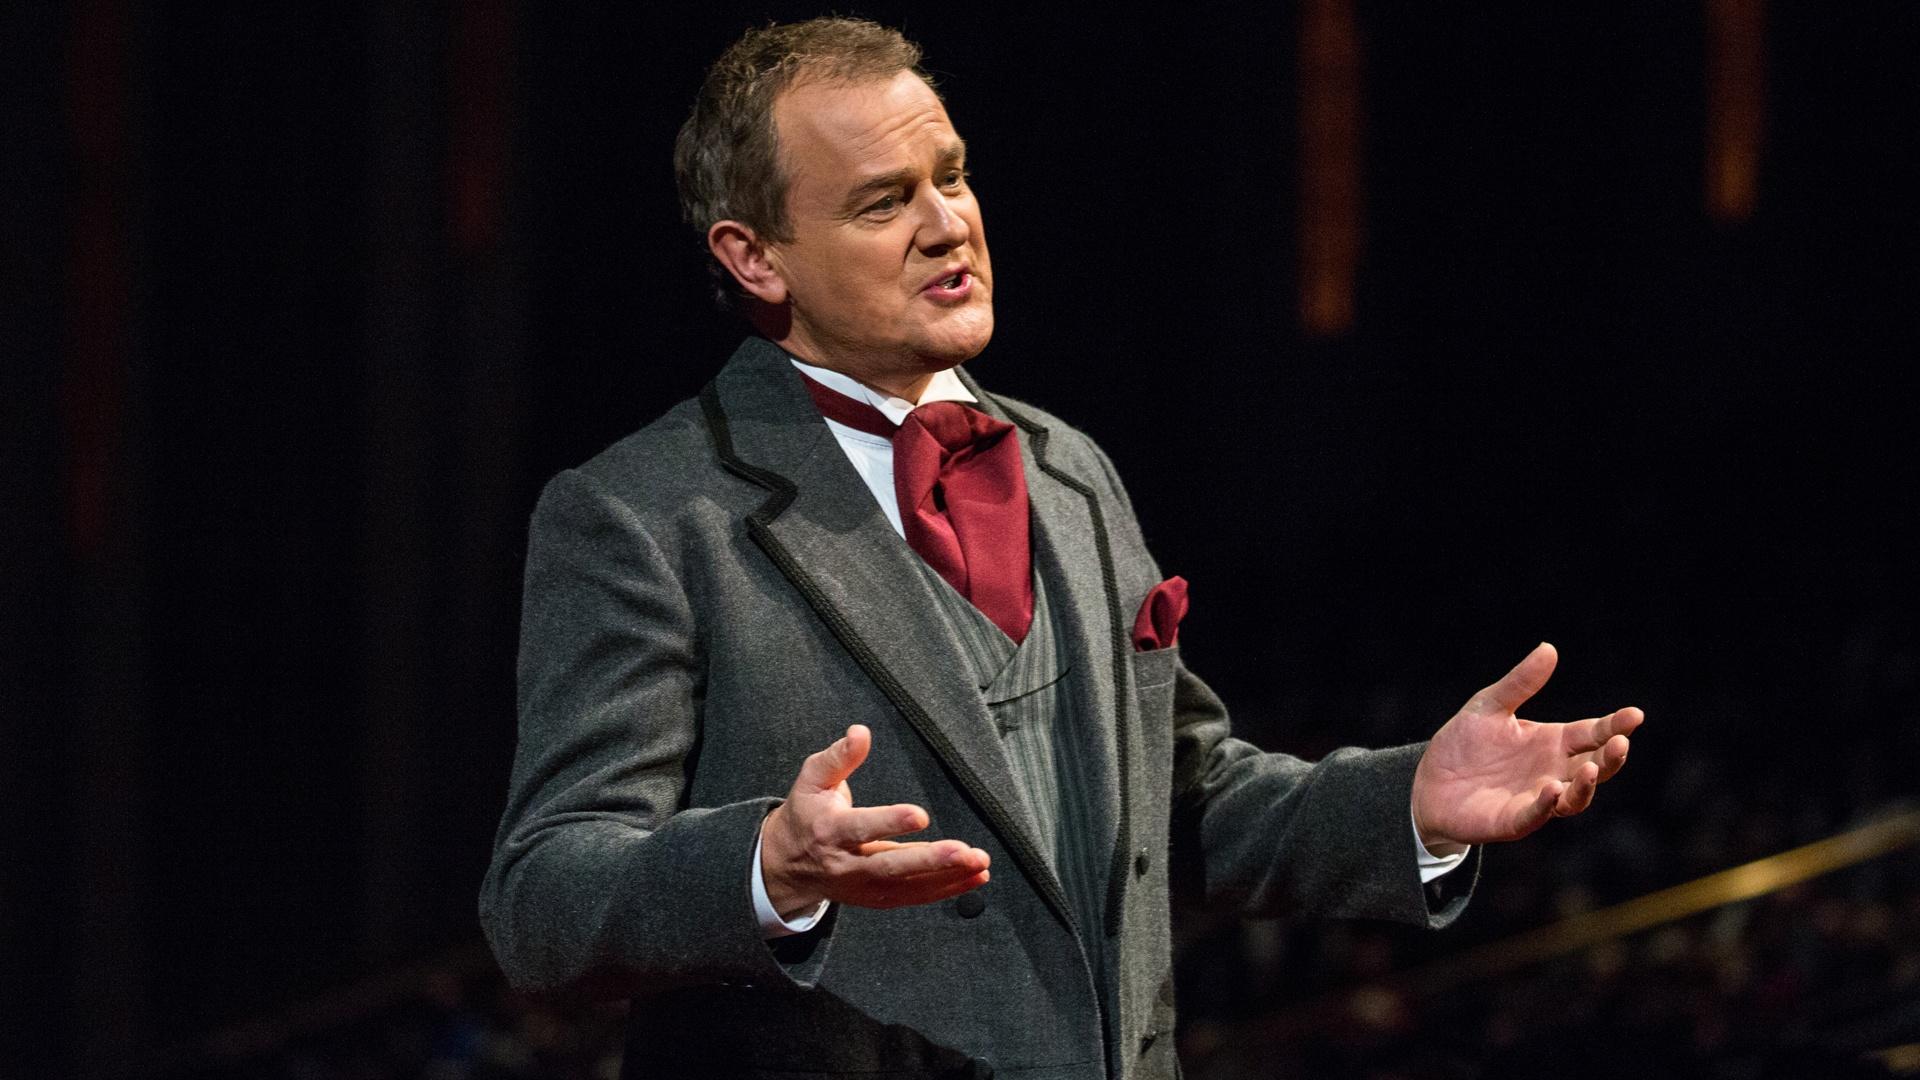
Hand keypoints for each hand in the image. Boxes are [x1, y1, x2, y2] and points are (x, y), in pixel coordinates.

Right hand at [760, 725, 990, 918]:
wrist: (786, 865)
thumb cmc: (806, 813)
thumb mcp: (813, 779)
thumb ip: (839, 757)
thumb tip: (861, 731)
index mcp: (830, 830)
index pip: (862, 827)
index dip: (890, 822)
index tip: (921, 815)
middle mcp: (846, 863)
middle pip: (890, 866)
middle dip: (929, 860)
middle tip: (963, 851)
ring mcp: (863, 886)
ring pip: (908, 886)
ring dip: (947, 877)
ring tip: (979, 864)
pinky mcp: (877, 898)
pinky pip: (914, 897)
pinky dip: (946, 889)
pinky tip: (974, 877)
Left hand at [1412, 643, 1642, 849]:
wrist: (1429, 782)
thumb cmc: (1465, 745)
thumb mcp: (1489, 705)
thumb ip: (1520, 682)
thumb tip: (1548, 648)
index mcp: (1553, 742)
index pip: (1593, 733)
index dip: (1614, 725)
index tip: (1635, 715)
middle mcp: (1553, 771)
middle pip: (1596, 767)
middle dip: (1612, 756)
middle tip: (1622, 742)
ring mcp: (1537, 798)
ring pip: (1575, 797)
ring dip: (1587, 785)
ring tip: (1592, 768)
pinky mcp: (1515, 820)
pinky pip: (1536, 815)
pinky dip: (1547, 804)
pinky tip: (1552, 788)